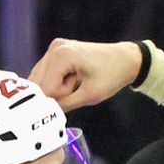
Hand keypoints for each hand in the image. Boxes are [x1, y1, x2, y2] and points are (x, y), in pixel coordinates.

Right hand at [28, 39, 142, 111]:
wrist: (124, 60)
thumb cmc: (111, 75)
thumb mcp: (89, 95)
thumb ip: (63, 105)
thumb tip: (43, 115)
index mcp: (62, 55)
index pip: (44, 89)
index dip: (57, 100)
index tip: (75, 96)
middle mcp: (54, 48)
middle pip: (39, 84)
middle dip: (55, 94)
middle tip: (76, 88)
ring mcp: (54, 49)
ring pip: (40, 80)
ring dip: (56, 89)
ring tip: (76, 82)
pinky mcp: (55, 53)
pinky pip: (46, 75)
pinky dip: (56, 83)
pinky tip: (72, 79)